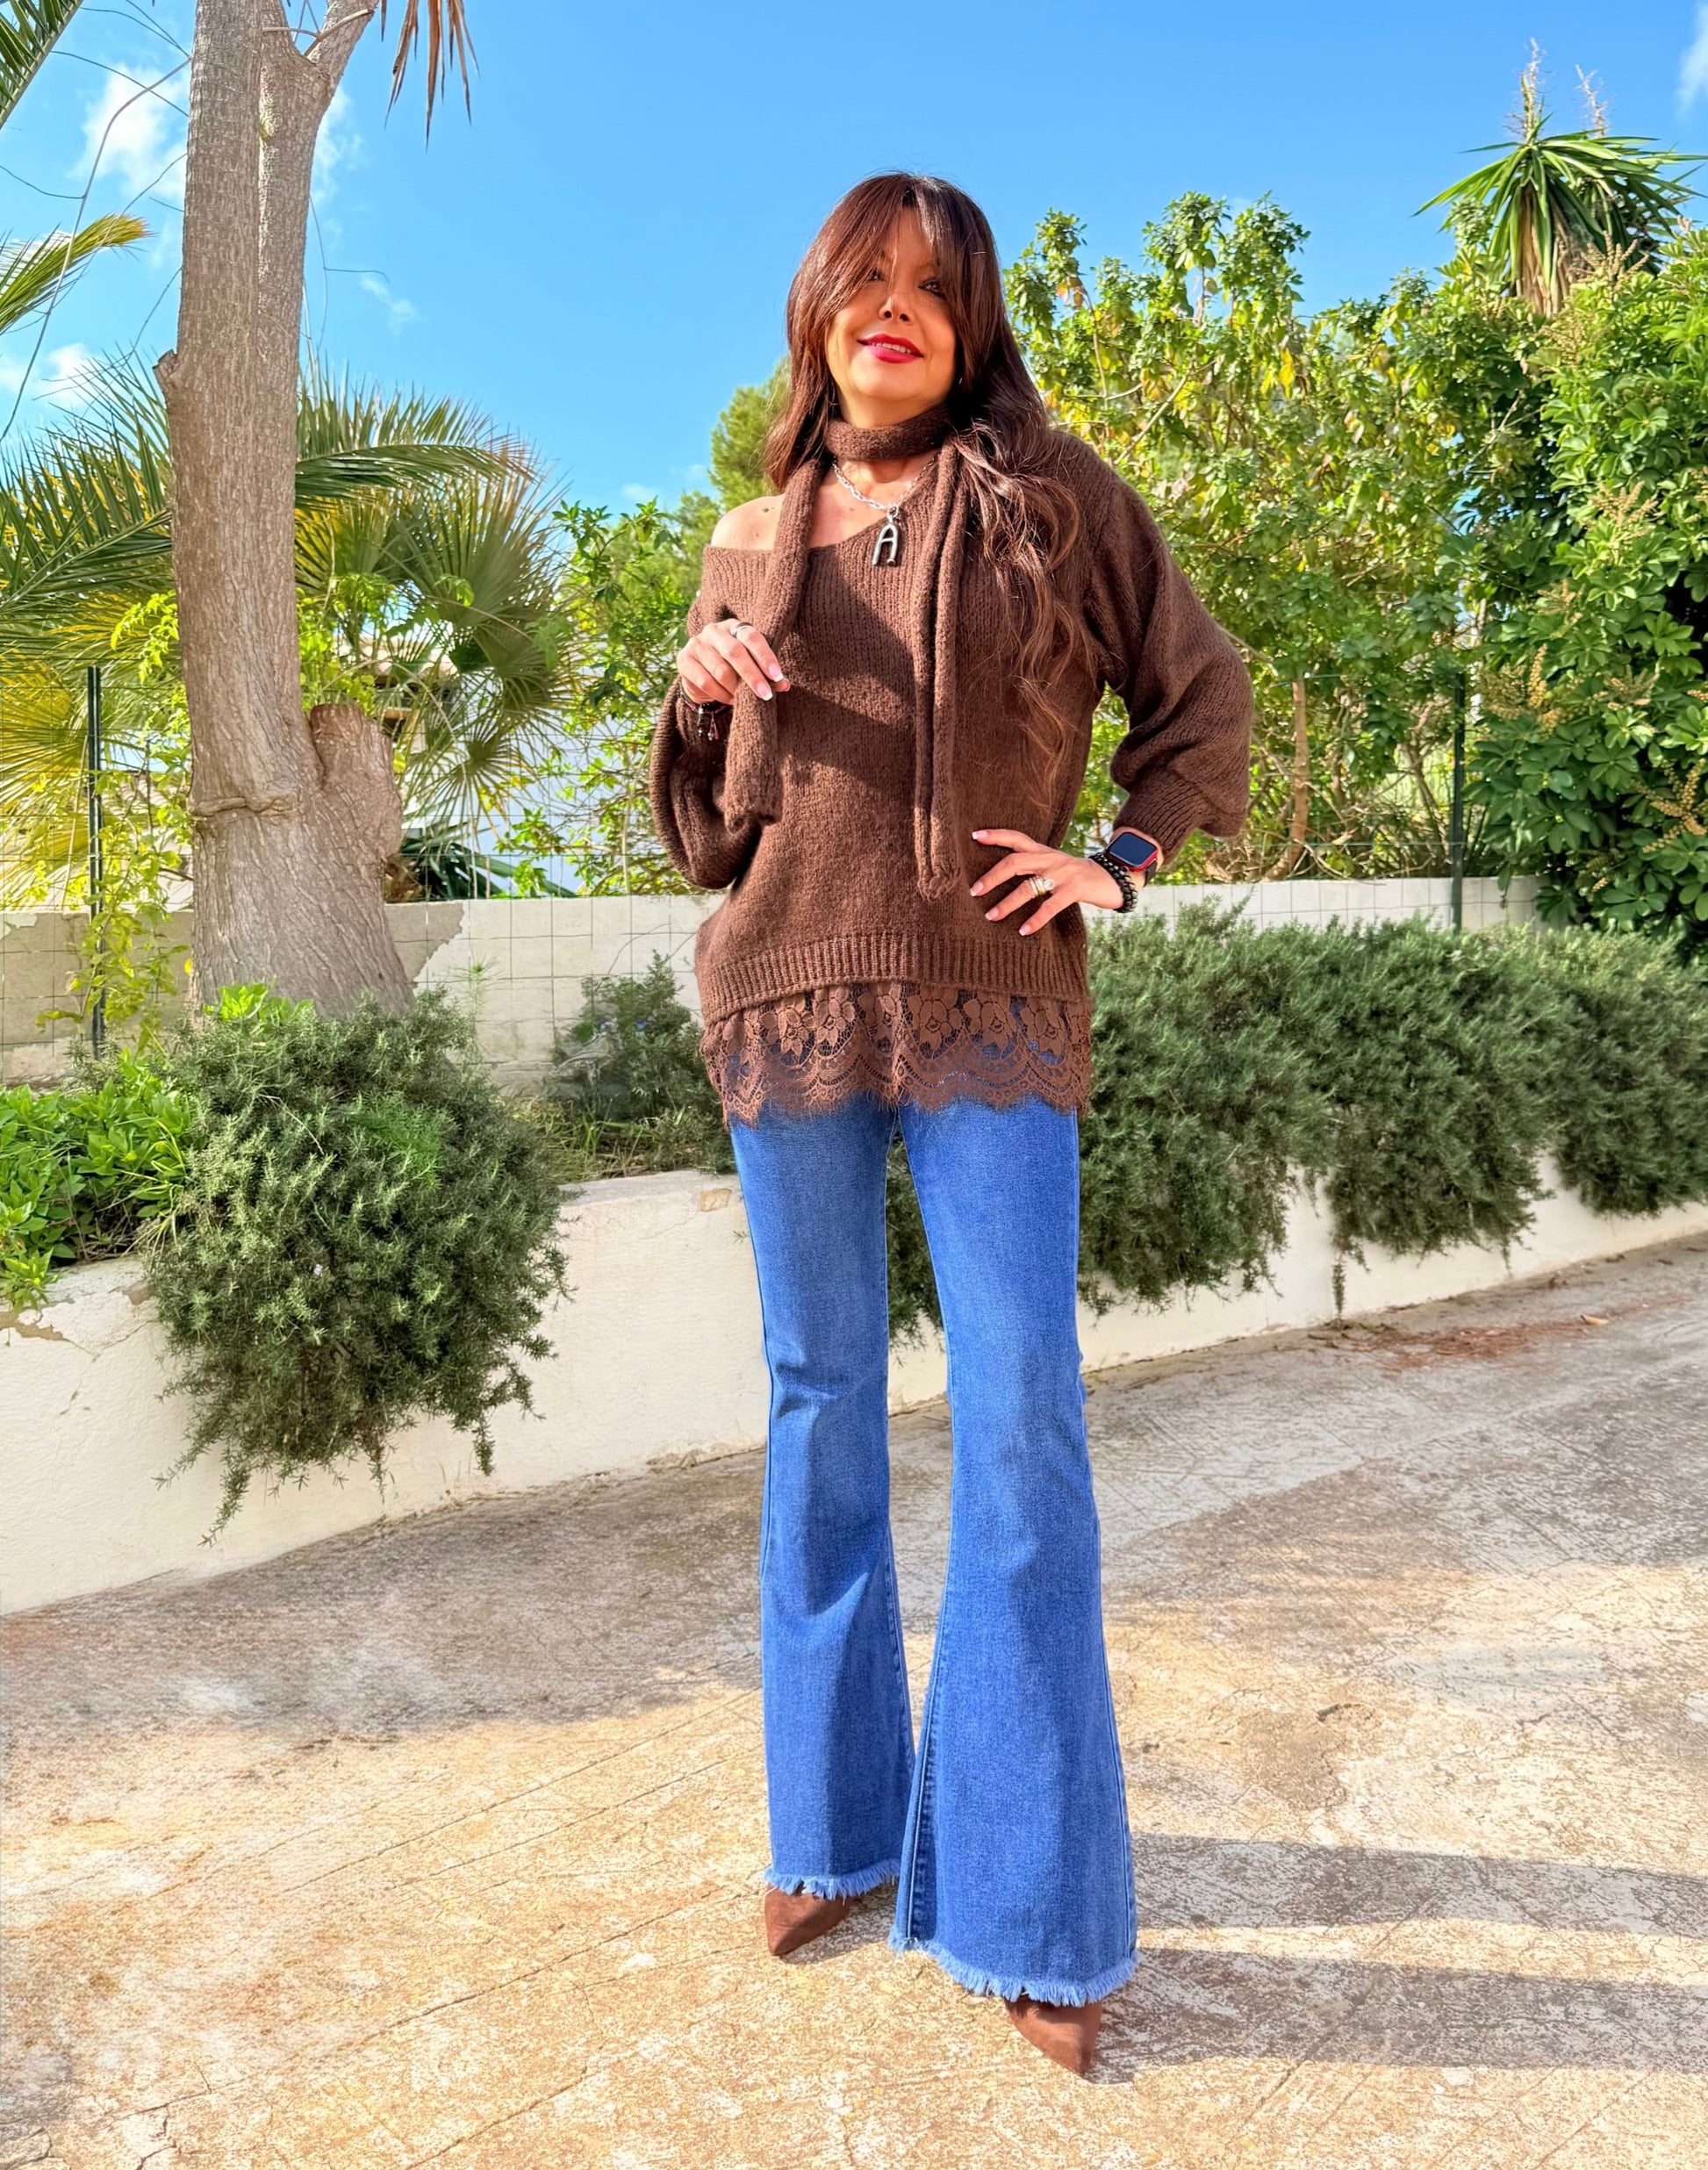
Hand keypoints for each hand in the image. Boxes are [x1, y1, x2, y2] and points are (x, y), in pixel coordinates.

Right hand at [677, 617, 790, 704]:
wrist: (700, 673)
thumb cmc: (733, 668)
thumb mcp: (751, 667)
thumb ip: (767, 674)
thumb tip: (785, 685)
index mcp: (734, 627)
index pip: (752, 637)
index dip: (765, 656)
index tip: (777, 676)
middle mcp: (714, 631)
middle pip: (735, 652)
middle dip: (752, 676)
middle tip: (765, 694)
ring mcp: (697, 644)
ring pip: (720, 670)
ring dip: (735, 689)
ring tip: (744, 700)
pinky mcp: (684, 660)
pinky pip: (705, 681)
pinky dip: (720, 694)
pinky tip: (730, 700)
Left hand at [970, 827, 1129, 934]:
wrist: (1111, 878)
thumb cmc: (1074, 876)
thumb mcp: (1053, 864)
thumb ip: (1032, 865)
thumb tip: (1000, 874)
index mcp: (1042, 851)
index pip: (1016, 838)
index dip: (996, 835)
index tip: (975, 836)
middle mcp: (1050, 858)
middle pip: (1015, 862)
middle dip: (992, 877)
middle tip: (974, 891)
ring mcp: (1062, 873)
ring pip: (1028, 887)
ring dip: (1007, 903)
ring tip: (991, 916)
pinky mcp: (1075, 889)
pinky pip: (1051, 906)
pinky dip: (1036, 919)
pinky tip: (1024, 930)